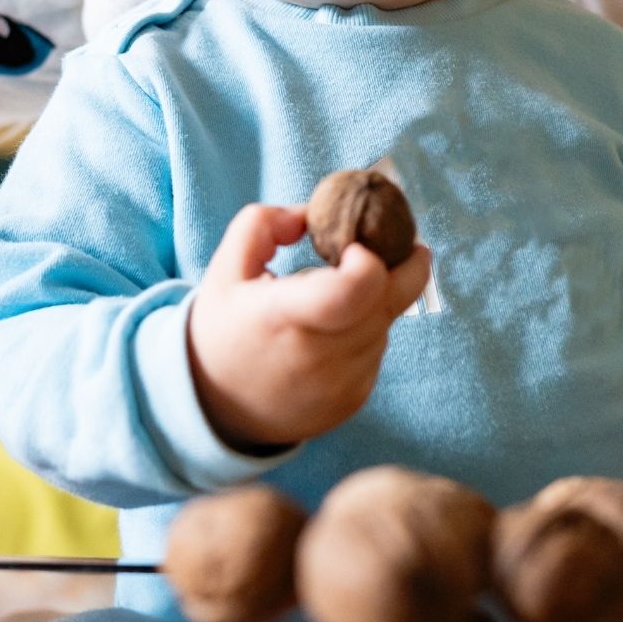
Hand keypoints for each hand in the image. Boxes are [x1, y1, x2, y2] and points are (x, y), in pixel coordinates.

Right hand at [189, 204, 432, 451]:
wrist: (219, 407)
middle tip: (400, 244)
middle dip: (403, 266)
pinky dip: (369, 331)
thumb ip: (264, 224)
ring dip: (380, 300)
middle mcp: (316, 356)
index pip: (349, 292)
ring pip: (386, 324)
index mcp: (280, 317)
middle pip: (388, 302)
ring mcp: (340, 383)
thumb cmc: (224, 329)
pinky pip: (378, 349)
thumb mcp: (225, 269)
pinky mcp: (355, 398)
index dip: (370, 261)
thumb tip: (315, 213)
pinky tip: (337, 329)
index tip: (359, 244)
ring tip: (345, 292)